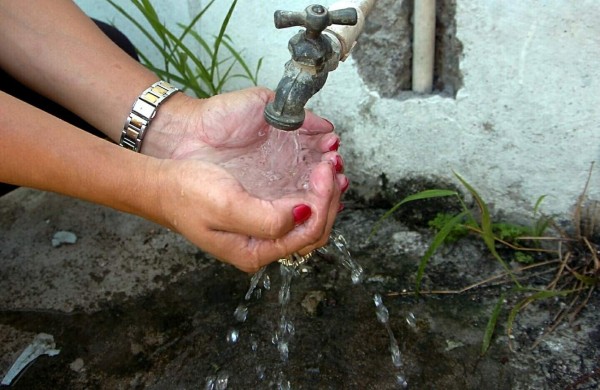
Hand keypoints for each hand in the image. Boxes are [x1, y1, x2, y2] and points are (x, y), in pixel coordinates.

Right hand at [144, 87, 347, 271]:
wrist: (161, 184)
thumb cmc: (186, 193)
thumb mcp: (225, 206)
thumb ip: (267, 219)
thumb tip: (304, 214)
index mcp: (255, 251)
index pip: (308, 233)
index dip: (323, 202)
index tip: (322, 170)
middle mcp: (263, 245)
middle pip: (314, 229)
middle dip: (329, 197)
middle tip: (332, 165)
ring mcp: (263, 229)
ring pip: (309, 217)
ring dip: (325, 192)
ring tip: (330, 165)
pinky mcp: (261, 211)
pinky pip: (297, 205)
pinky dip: (311, 188)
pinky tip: (314, 170)